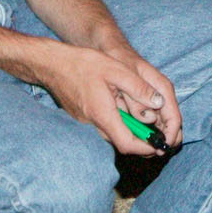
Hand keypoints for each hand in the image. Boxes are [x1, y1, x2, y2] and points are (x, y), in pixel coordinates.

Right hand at [35, 42, 183, 157]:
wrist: (51, 65)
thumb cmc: (82, 64)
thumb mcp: (115, 69)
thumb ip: (138, 87)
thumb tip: (158, 102)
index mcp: (103, 114)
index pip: (127, 143)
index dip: (146, 148)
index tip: (160, 145)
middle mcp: (93, 124)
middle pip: (121, 143)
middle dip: (142, 143)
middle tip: (159, 136)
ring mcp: (85, 123)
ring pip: (112, 136)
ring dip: (131, 135)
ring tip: (148, 126)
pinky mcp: (82, 118)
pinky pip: (104, 128)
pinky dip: (119, 127)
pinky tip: (127, 114)